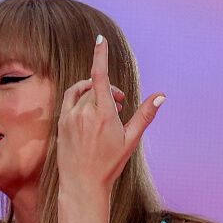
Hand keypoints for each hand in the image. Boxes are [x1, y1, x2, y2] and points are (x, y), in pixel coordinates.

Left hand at [56, 34, 164, 195]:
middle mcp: (83, 113)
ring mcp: (69, 116)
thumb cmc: (109, 164)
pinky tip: (90, 109)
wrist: (82, 183)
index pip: (100, 76)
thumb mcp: (130, 140)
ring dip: (95, 93)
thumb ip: (145, 115)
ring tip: (107, 108)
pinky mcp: (61, 122)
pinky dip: (81, 96)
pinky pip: (70, 98)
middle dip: (109, 89)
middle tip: (120, 104)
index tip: (100, 39)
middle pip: (96, 86)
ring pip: (83, 92)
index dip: (100, 55)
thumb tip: (162, 96)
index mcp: (103, 115)